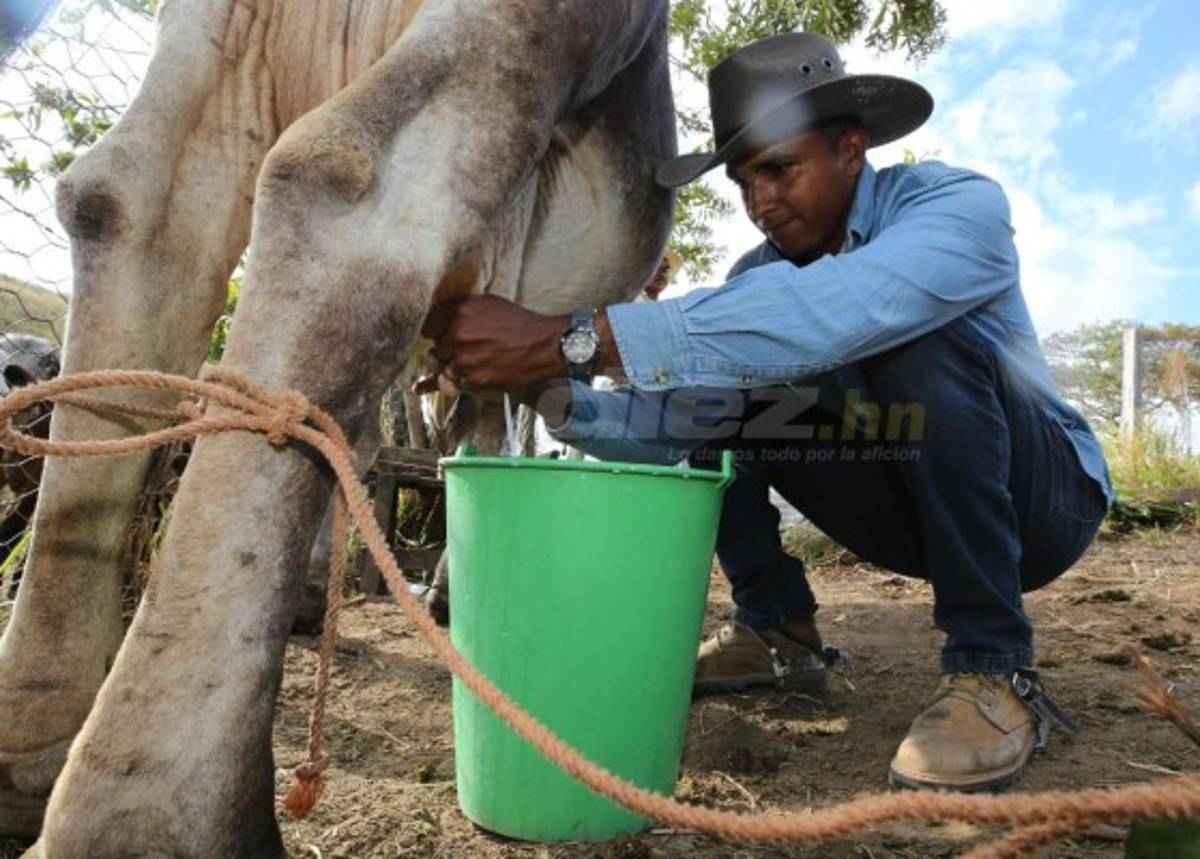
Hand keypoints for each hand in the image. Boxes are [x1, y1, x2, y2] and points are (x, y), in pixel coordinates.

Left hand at [421, 295, 568, 390]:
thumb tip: (441, 319)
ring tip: (470, 364)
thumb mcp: (489, 304)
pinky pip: (452, 382)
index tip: (439, 337)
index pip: (429, 325)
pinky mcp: (471, 378)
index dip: (435, 332)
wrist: (545, 345)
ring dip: (451, 367)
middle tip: (466, 351)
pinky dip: (453, 382)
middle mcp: (457, 332)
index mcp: (460, 310)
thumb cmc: (520, 323)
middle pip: (436, 348)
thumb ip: (462, 309)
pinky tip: (429, 387)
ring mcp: (463, 357)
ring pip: (442, 366)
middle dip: (447, 351)